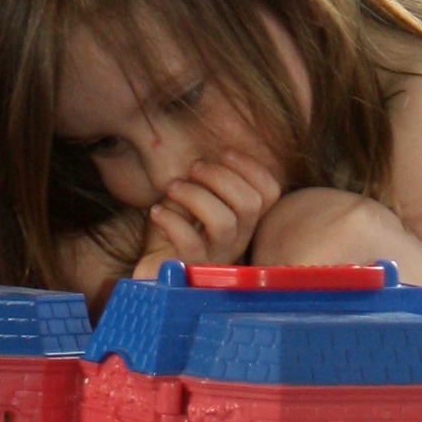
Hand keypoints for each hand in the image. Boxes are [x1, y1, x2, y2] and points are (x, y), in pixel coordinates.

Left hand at [133, 153, 282, 276]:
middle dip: (221, 177)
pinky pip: (191, 243)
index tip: (224, 152)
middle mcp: (238, 239)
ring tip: (172, 188)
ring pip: (224, 222)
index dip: (252, 167)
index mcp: (244, 219)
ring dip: (195, 196)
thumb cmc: (174, 229)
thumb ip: (205, 180)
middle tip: (193, 168)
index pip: (269, 193)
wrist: (152, 269)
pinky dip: (172, 220)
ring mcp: (218, 257)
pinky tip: (157, 211)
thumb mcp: (192, 197)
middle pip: (250, 205)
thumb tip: (204, 156)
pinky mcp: (193, 269)